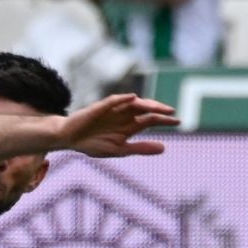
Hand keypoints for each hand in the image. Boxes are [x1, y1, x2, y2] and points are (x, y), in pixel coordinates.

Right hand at [58, 92, 178, 156]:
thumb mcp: (119, 150)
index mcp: (129, 126)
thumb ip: (140, 148)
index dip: (165, 120)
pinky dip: (122, 99)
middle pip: (145, 110)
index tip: (179, 121)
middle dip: (159, 110)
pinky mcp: (99, 108)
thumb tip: (164, 148)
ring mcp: (113, 110)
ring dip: (145, 104)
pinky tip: (133, 98)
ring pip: (133, 104)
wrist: (69, 139)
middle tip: (172, 112)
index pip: (151, 120)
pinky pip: (113, 101)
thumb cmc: (92, 144)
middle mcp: (124, 116)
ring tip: (156, 107)